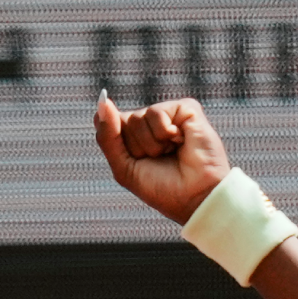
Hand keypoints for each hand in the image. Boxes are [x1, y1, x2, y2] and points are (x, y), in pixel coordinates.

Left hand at [94, 96, 230, 224]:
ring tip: (171, 152)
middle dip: (136, 146)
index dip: (118, 145)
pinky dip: (164, 133)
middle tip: (158, 159)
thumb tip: (103, 101)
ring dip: (152, 144)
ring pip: (139, 117)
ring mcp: (169, 114)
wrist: (195, 197)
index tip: (137, 162)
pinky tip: (181, 142)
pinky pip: (157, 112)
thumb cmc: (161, 187)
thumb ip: (107, 136)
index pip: (108, 124)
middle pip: (123, 121)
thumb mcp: (123, 167)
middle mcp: (151, 122)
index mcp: (134, 135)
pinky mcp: (186, 109)